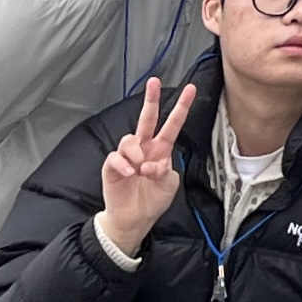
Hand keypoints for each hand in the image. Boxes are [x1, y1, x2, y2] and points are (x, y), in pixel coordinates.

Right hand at [98, 77, 196, 257]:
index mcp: (161, 150)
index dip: (181, 108)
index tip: (190, 90)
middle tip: (154, 82)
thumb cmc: (152, 200)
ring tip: (140, 170)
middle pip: (147, 119)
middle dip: (151, 99)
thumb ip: (166, 171)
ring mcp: (127, 156)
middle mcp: (144, 149)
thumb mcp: (169, 185)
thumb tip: (153, 162)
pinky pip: (116, 157)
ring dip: (137, 154)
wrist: (134, 219)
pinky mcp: (112, 166)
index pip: (172, 124)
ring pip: (130, 139)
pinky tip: (129, 173)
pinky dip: (124, 165)